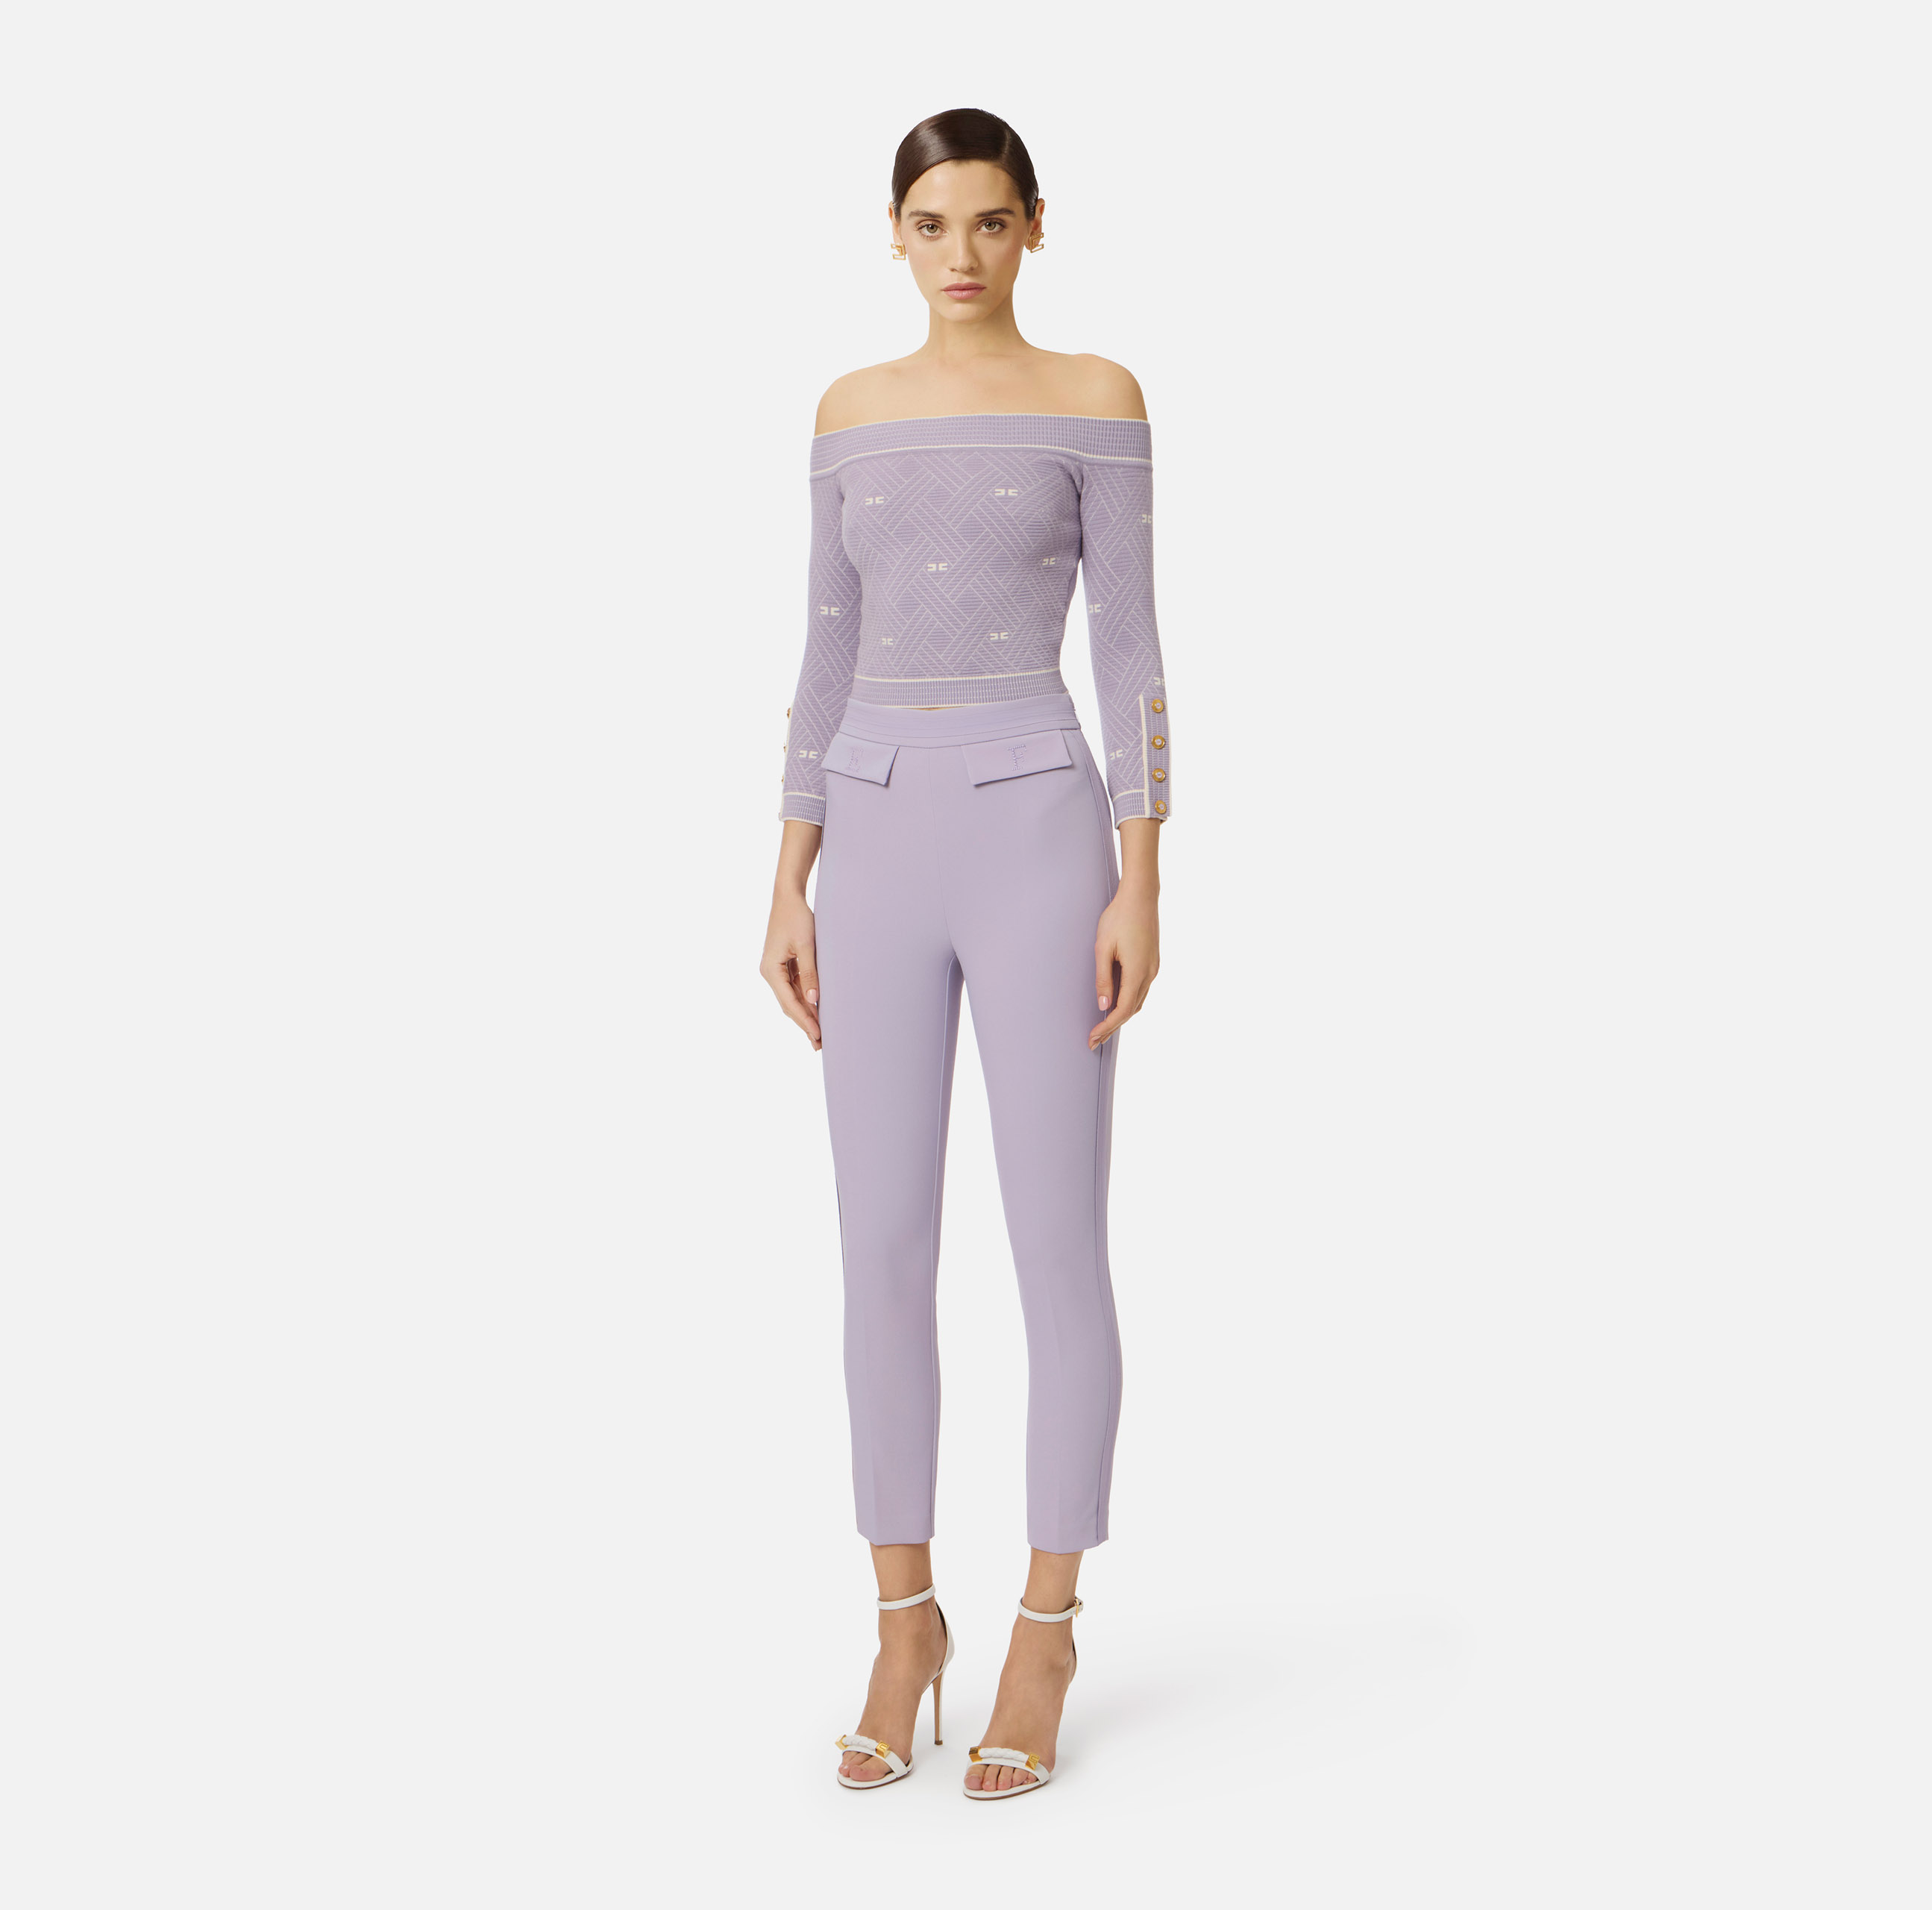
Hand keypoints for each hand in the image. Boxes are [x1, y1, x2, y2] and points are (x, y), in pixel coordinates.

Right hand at [761, 889, 821, 1048]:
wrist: (788, 896)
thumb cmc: (797, 917)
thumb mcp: (807, 945)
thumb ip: (810, 973)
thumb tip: (814, 1000)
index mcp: (771, 970)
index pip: (790, 1003)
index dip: (805, 1021)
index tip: (819, 1035)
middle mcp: (769, 973)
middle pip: (788, 1005)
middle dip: (805, 1023)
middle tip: (820, 1044)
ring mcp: (775, 970)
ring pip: (791, 998)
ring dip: (805, 1014)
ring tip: (820, 1033)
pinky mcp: (783, 965)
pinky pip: (794, 988)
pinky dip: (805, 1000)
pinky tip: (816, 1010)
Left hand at [1090, 879, 1158, 1049]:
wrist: (1140, 895)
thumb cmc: (1119, 918)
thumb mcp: (1103, 948)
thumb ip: (1103, 978)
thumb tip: (1103, 1004)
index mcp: (1138, 972)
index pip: (1122, 1010)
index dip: (1107, 1027)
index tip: (1093, 1038)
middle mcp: (1150, 974)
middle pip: (1132, 1010)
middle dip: (1113, 1027)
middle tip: (1094, 1040)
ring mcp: (1154, 967)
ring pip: (1138, 1001)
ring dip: (1121, 1015)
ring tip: (1103, 1026)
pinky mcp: (1153, 961)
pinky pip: (1141, 989)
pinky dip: (1129, 1001)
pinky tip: (1116, 1002)